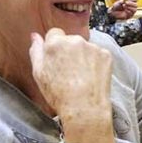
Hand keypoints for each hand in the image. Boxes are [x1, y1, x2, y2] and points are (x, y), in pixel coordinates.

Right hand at [29, 28, 114, 142]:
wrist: (84, 108)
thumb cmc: (59, 94)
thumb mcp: (39, 73)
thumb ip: (36, 51)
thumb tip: (35, 36)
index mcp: (56, 42)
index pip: (54, 34)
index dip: (55, 48)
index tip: (58, 61)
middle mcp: (75, 40)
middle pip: (71, 40)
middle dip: (69, 51)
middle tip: (69, 72)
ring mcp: (92, 47)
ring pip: (85, 48)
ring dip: (83, 56)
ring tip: (81, 77)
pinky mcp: (106, 55)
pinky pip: (98, 55)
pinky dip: (96, 63)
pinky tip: (92, 77)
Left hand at [109, 0, 138, 19]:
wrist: (113, 12)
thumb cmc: (116, 7)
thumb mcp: (119, 2)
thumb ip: (123, 0)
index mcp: (130, 2)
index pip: (135, 0)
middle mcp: (132, 7)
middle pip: (136, 5)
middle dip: (131, 3)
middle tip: (126, 2)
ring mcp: (131, 11)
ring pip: (135, 9)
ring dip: (129, 7)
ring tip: (124, 6)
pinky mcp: (130, 16)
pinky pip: (131, 13)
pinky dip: (128, 11)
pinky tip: (124, 10)